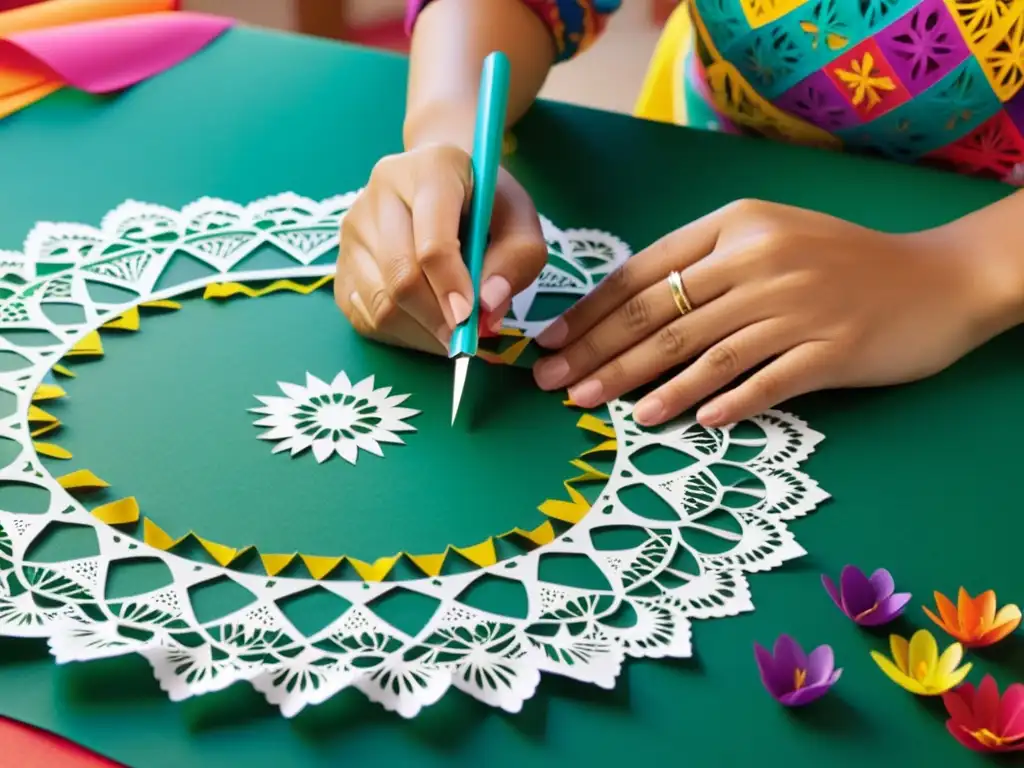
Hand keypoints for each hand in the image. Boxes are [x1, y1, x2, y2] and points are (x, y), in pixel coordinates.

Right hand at [335, 143, 547, 352]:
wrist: (442, 182)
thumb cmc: (484, 203)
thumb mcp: (519, 220)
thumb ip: (517, 259)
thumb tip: (488, 307)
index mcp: (430, 170)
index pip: (432, 243)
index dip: (451, 288)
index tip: (470, 320)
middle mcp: (381, 192)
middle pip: (401, 277)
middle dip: (436, 320)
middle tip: (465, 340)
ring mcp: (354, 227)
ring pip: (379, 303)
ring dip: (420, 332)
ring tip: (450, 333)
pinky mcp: (341, 260)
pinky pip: (364, 315)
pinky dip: (399, 334)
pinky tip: (424, 324)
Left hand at [532, 199, 1006, 426]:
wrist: (935, 279)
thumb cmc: (837, 261)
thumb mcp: (767, 238)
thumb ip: (704, 265)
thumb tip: (627, 313)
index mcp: (735, 226)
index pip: (642, 273)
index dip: (591, 311)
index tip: (551, 342)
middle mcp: (759, 261)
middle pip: (660, 316)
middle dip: (598, 353)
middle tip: (554, 385)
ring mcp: (796, 306)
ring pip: (702, 352)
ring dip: (645, 384)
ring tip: (599, 408)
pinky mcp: (831, 349)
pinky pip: (766, 381)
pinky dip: (725, 402)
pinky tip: (689, 423)